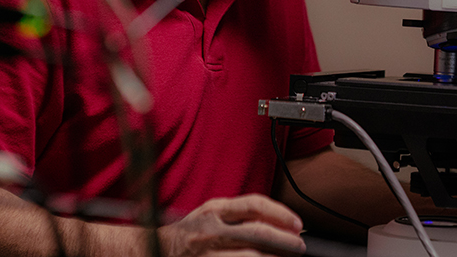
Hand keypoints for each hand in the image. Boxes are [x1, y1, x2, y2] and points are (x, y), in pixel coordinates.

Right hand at [159, 194, 305, 256]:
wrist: (157, 249)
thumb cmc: (193, 230)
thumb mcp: (213, 213)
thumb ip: (240, 215)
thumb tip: (281, 223)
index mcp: (215, 209)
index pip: (254, 205)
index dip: (279, 213)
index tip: (297, 223)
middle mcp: (210, 230)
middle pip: (256, 233)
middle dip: (283, 241)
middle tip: (299, 247)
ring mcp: (207, 253)